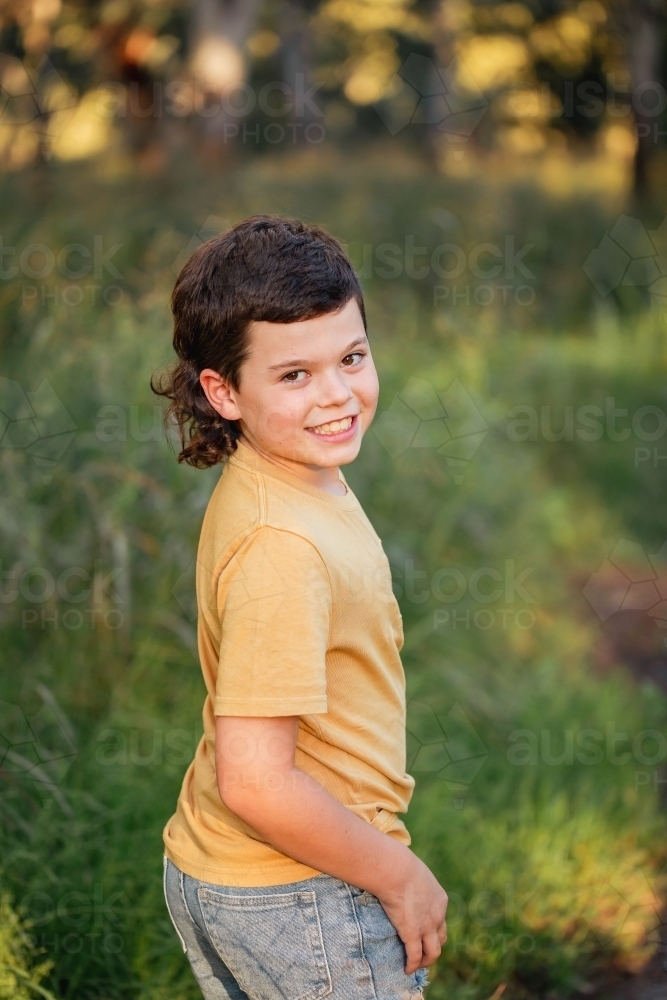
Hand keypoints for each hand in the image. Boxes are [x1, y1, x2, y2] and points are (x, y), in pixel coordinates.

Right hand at [374, 852, 447, 974]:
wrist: (396, 870)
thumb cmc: (399, 864)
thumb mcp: (414, 871)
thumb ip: (413, 881)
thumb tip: (400, 879)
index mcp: (440, 899)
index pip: (440, 920)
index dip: (433, 928)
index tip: (424, 933)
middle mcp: (438, 915)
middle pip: (441, 938)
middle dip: (433, 946)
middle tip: (422, 951)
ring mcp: (427, 926)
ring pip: (433, 952)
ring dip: (425, 960)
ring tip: (416, 964)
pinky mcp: (412, 933)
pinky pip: (415, 955)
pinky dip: (412, 965)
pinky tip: (406, 969)